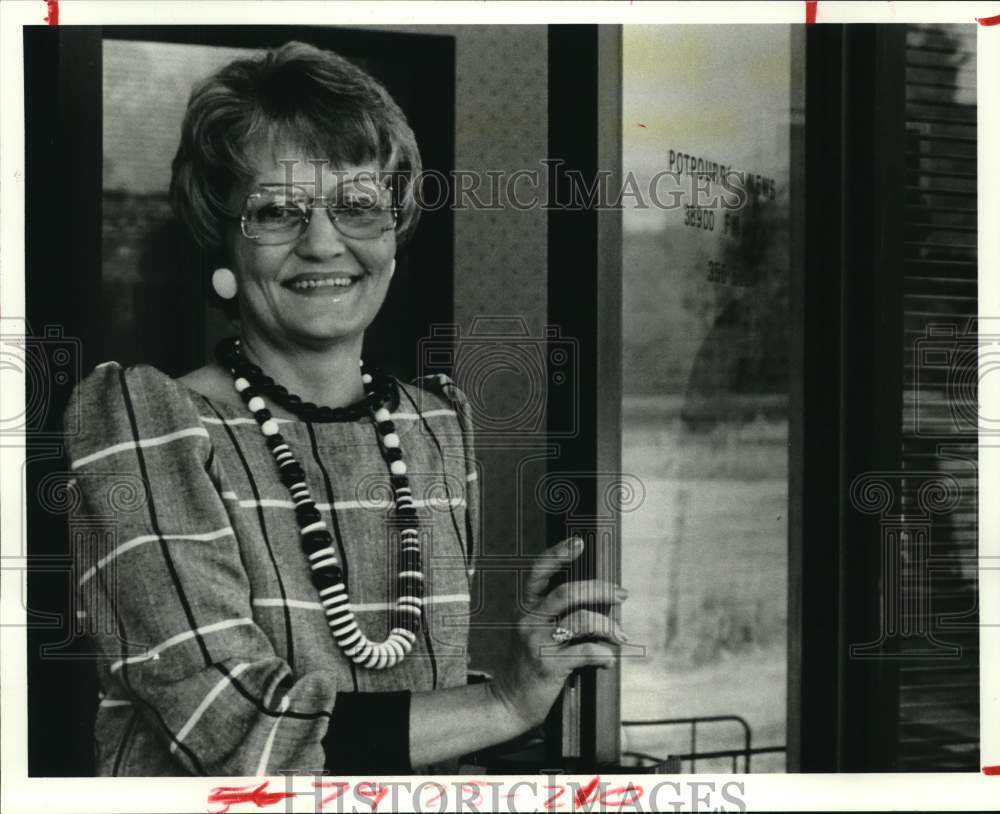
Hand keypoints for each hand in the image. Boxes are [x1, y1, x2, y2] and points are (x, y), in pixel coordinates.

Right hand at [488, 537, 628, 729]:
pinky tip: (608, 660)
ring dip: (609, 627)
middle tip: (622, 595)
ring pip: (582, 621)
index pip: (539, 571)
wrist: (508, 701)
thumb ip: (556, 614)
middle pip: (568, 592)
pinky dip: (605, 655)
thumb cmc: (529, 663)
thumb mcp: (534, 631)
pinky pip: (586, 652)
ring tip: (621, 636)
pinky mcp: (548, 665)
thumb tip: (599, 601)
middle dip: (601, 590)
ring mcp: (537, 642)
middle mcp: (528, 619)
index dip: (558, 554)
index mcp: (526, 606)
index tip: (578, 542)